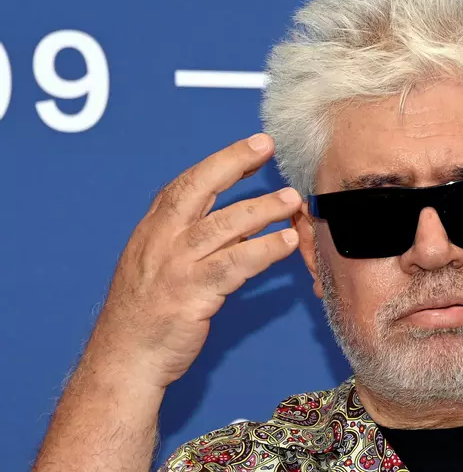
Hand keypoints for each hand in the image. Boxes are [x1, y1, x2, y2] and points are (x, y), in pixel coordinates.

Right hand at [87, 134, 301, 388]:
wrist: (126, 360)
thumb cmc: (147, 315)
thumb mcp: (161, 265)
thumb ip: (198, 241)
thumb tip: (244, 223)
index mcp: (153, 231)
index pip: (186, 184)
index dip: (221, 162)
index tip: (254, 147)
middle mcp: (160, 242)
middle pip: (197, 190)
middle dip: (232, 163)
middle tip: (266, 147)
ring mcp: (174, 267)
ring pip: (221, 226)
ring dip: (260, 209)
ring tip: (291, 200)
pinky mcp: (191, 296)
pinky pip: (233, 266)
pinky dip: (262, 251)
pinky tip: (285, 242)